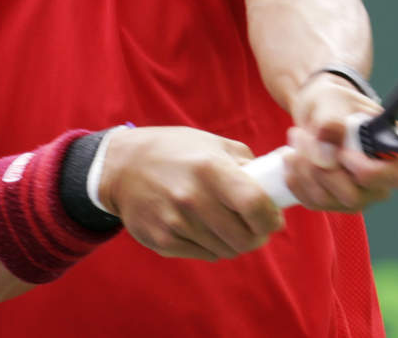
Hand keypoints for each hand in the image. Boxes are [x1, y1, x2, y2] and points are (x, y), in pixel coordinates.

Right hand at [99, 127, 283, 260]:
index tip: (273, 217)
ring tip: (227, 223)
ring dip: (234, 241)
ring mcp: (175, 223)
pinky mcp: (162, 241)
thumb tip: (275, 188)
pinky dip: (212, 245)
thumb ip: (247, 164)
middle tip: (255, 226)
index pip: (256, 205)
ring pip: (226, 250)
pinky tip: (203, 227)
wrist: (122, 166)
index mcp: (210, 169)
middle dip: (257, 235)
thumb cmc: (174, 151)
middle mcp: (193, 198)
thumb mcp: (212, 144)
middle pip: (244, 238)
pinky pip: (204, 254)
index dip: (271, 217)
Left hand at [282, 72, 397, 211]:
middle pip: (355, 195)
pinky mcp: (334, 201)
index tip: (344, 153)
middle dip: (322, 168)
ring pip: (328, 199)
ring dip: (304, 169)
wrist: (317, 111)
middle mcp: (382, 180)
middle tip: (303, 135)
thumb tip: (327, 153)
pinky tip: (291, 157)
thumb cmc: (333, 102)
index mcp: (395, 151)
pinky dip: (296, 180)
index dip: (370, 172)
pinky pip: (313, 202)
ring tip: (296, 137)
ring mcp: (359, 195)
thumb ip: (332, 120)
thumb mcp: (332, 100)